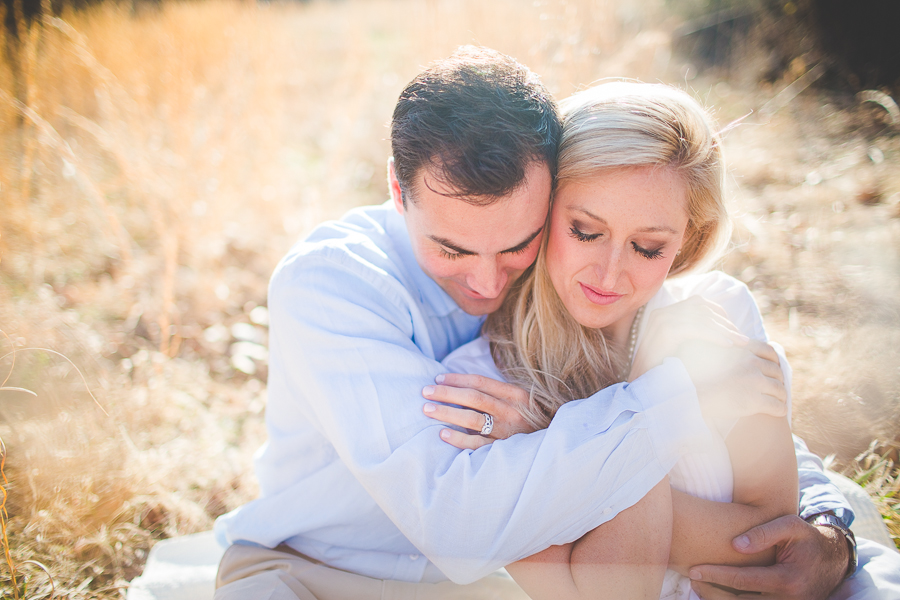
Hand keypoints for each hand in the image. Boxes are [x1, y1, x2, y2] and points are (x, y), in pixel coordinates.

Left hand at [422, 373, 536, 449]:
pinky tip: (442, 434)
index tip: (438, 378)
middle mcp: (510, 412)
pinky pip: (477, 444)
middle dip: (447, 393)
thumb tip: (463, 387)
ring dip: (448, 413)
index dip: (457, 379)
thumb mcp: (521, 401)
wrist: (554, 446)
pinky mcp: (503, 451)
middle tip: (425, 391)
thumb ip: (497, 394)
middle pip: (473, 398)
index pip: (480, 382)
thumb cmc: (531, 420)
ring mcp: (507, 432)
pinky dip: (459, 439)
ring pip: (472, 419)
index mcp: (514, 395)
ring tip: (428, 409)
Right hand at [629, 296, 750, 380]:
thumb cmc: (664, 375)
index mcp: (664, 315)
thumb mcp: (682, 351)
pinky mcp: (665, 333)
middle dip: (725, 322)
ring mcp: (661, 321)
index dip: (720, 315)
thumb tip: (728, 333)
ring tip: (740, 344)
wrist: (642, 392)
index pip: (699, 303)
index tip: (735, 333)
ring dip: (724, 328)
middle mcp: (661, 314)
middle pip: (702, 306)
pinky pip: (696, 328)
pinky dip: (715, 335)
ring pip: (701, 315)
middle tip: (743, 340)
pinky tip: (728, 346)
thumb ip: (696, 338)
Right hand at [676, 338, 786, 421]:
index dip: (774, 360)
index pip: (768, 350)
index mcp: (741, 350)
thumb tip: (732, 343)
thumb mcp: (707, 351)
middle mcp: (751, 363)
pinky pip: (777, 406)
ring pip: (779, 389)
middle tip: (776, 387)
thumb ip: (722, 345)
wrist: (692, 396)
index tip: (774, 367)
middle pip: (776, 371)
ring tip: (778, 400)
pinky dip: (780, 409)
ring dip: (781, 396)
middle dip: (778, 380)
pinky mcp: (755, 401)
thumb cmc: (695, 375)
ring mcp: (755, 382)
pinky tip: (778, 411)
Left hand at [688, 515, 849, 598]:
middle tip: (692, 579)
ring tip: (699, 588)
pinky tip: (717, 594)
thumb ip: (764, 532)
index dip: (717, 575)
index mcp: (788, 580)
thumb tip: (735, 544)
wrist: (833, 560)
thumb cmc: (806, 538)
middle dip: (713, 592)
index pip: (744, 581)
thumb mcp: (790, 526)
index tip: (694, 569)